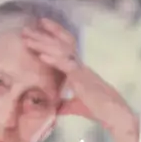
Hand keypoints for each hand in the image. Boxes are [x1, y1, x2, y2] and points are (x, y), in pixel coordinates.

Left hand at [23, 19, 139, 141]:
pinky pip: (66, 66)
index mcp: (78, 69)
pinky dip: (53, 60)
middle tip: (26, 28)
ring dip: (43, 44)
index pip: (64, 47)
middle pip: (60, 44)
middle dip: (43, 35)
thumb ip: (66, 105)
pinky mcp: (82, 79)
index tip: (38, 27)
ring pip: (60, 51)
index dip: (52, 36)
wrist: (114, 114)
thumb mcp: (77, 106)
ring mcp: (81, 70)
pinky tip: (41, 55)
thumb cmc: (98, 109)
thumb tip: (56, 110)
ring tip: (27, 38)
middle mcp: (79, 65)